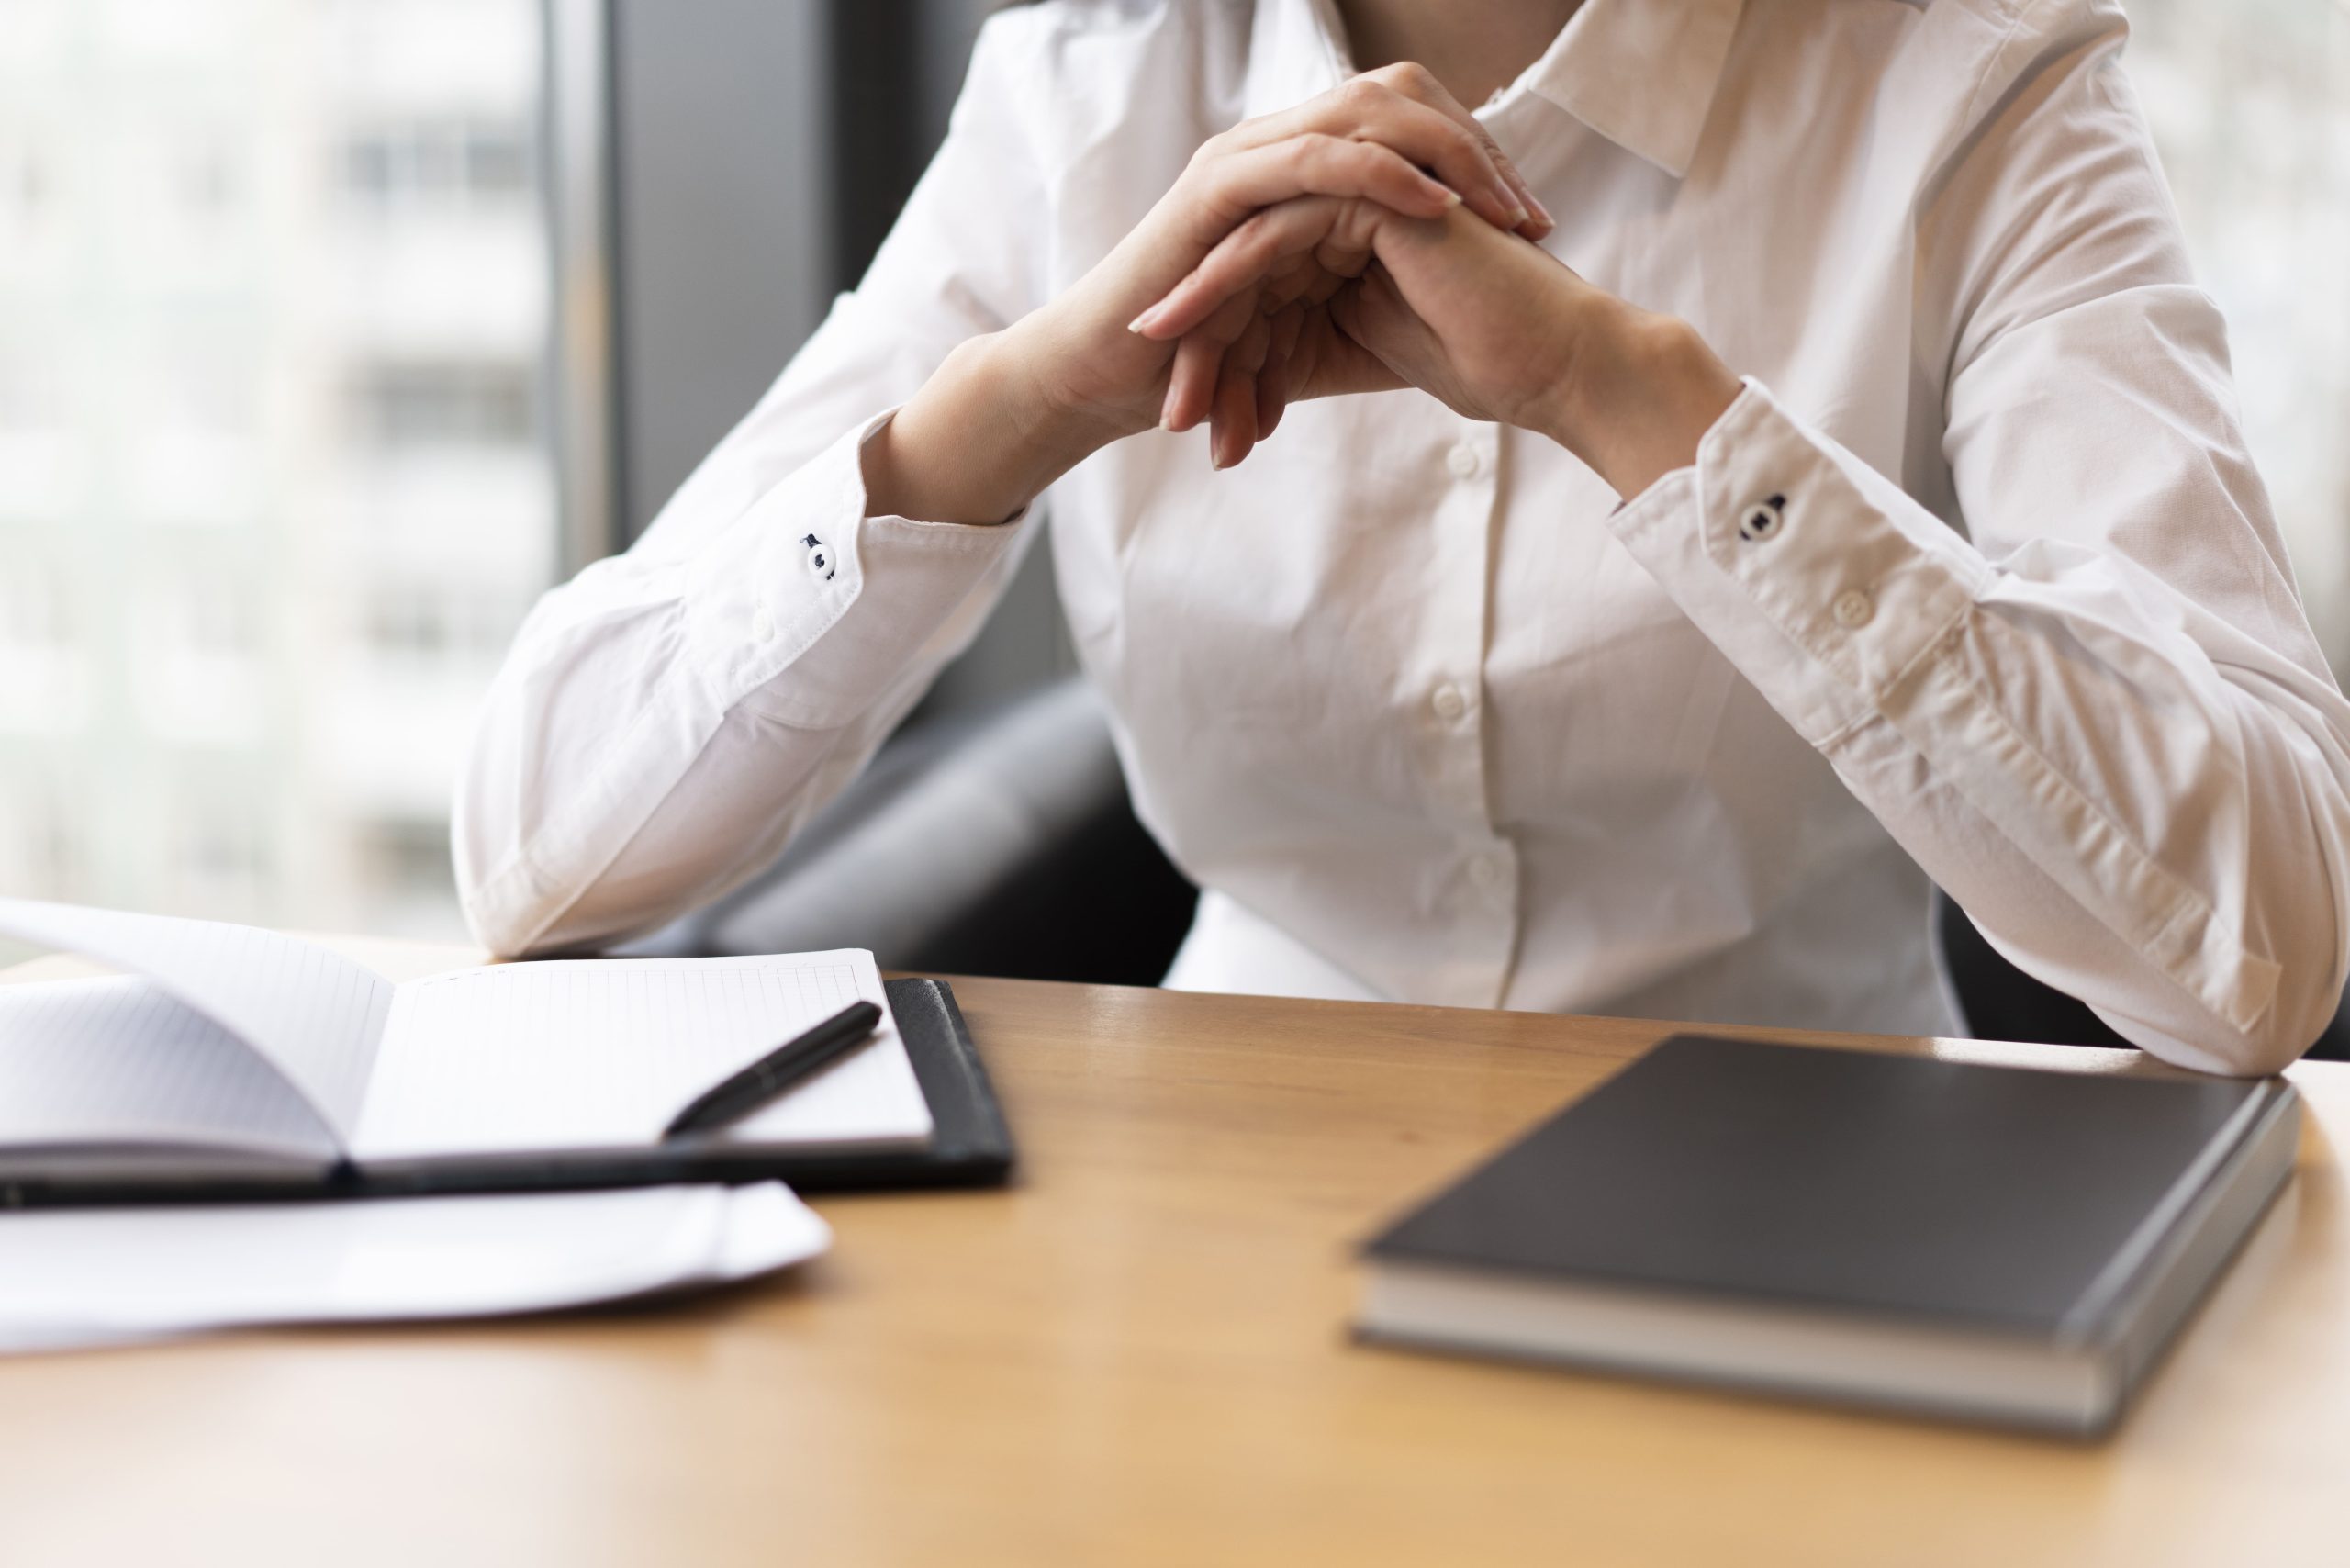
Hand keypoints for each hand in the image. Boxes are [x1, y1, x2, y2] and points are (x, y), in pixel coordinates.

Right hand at [865, 65, 1551, 523]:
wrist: (1110, 382)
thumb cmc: (1198, 367)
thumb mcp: (1307, 335)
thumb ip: (1370, 307)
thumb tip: (1459, 328)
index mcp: (1303, 173)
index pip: (1411, 133)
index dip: (1480, 169)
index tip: (1538, 230)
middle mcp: (1278, 148)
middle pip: (1403, 103)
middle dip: (1480, 157)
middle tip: (1537, 219)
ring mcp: (1247, 158)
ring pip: (1367, 116)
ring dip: (1445, 158)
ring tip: (1501, 210)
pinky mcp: (1219, 187)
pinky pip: (1317, 159)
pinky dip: (1380, 174)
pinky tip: (1433, 206)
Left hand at [1132, 196, 1743, 496]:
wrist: (1550, 364)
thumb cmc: (1477, 363)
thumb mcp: (1358, 350)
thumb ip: (1297, 338)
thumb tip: (1231, 376)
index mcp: (1353, 226)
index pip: (1264, 278)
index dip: (1221, 349)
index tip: (1187, 415)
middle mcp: (1352, 196)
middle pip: (1245, 256)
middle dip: (1198, 336)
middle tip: (1166, 410)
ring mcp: (1362, 183)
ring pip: (1250, 239)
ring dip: (1197, 309)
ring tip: (1153, 369)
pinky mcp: (1371, 189)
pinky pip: (1275, 229)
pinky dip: (1224, 282)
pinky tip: (1186, 330)